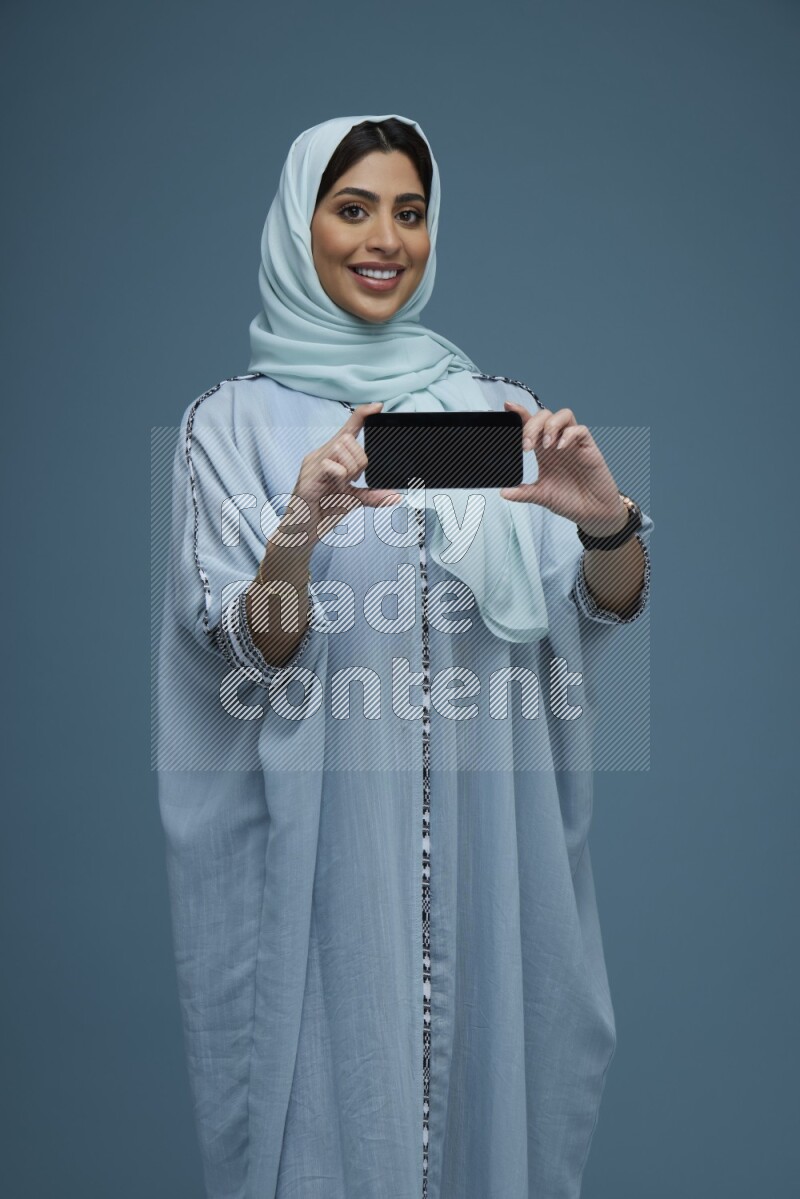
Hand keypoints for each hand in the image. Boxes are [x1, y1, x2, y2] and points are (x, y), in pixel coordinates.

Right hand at [292, 401, 401, 542]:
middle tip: (353, 479)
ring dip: (350, 467)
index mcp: (330, 457)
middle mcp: (319, 456)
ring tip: (342, 485)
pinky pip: (330, 465)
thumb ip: (372, 496)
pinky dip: (340, 477)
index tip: (378, 407)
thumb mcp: (353, 502)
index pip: (347, 429)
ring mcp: (311, 466)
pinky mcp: (307, 479)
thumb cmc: (323, 513)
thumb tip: (395, 496)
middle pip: (347, 437)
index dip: (361, 415)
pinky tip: (335, 489)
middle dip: (360, 459)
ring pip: (340, 447)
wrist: (302, 534)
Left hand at [499, 401, 626, 536]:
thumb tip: (503, 492)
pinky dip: (569, 435)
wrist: (591, 512)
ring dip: (551, 425)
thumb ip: (522, 493)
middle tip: (526, 445)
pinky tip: (561, 447)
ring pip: (564, 415)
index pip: (530, 424)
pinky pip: (580, 430)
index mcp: (543, 450)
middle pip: (545, 415)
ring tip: (545, 444)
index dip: (520, 413)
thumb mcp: (541, 496)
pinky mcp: (588, 448)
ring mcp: (573, 443)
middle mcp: (557, 442)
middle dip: (532, 425)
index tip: (507, 407)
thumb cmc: (569, 500)